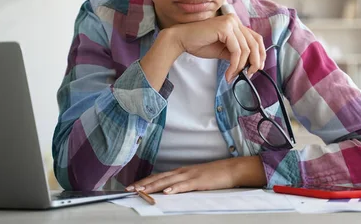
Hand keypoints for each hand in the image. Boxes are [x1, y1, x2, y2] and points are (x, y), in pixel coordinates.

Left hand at [125, 156, 266, 194]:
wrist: (231, 169)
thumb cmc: (214, 175)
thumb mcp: (195, 179)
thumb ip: (183, 183)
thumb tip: (169, 190)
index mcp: (181, 171)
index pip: (159, 176)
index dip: (145, 181)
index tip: (133, 186)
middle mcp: (183, 171)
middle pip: (159, 177)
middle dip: (144, 183)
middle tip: (129, 189)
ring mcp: (190, 175)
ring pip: (168, 181)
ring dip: (154, 186)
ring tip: (141, 190)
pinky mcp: (199, 181)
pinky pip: (184, 185)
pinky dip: (175, 188)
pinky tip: (167, 192)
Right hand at [168, 14, 265, 81]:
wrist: (182, 39)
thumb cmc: (200, 44)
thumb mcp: (224, 50)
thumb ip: (237, 53)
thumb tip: (251, 65)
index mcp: (236, 23)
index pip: (256, 38)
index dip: (261, 54)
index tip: (257, 68)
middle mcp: (235, 20)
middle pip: (254, 43)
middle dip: (254, 62)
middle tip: (248, 75)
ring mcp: (230, 22)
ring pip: (246, 50)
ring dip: (240, 67)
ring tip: (232, 76)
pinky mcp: (225, 28)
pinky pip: (236, 51)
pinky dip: (234, 65)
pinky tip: (228, 73)